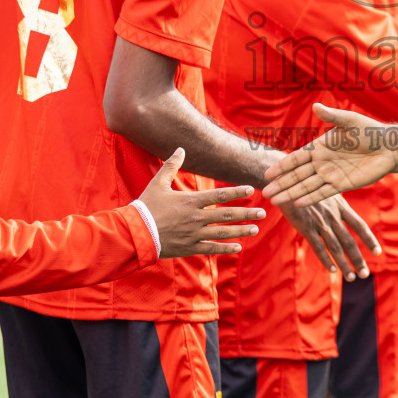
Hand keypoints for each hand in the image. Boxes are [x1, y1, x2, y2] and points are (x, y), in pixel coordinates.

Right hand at [141, 148, 263, 257]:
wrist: (134, 233)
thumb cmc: (146, 207)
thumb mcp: (157, 183)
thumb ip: (171, 166)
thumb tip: (180, 148)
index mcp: (190, 200)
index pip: (219, 195)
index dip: (237, 192)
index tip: (251, 190)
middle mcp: (196, 217)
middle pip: (227, 215)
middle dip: (247, 213)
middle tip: (263, 213)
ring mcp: (194, 234)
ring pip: (223, 232)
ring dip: (241, 230)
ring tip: (255, 228)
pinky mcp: (189, 247)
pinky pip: (211, 248)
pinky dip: (225, 248)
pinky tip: (238, 247)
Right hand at [263, 104, 397, 207]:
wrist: (389, 147)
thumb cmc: (369, 131)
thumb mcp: (349, 122)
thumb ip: (332, 117)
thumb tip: (316, 106)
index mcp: (320, 147)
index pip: (296, 159)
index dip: (282, 166)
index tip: (267, 174)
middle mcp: (322, 162)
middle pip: (297, 175)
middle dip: (281, 184)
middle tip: (264, 193)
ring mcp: (330, 175)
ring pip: (306, 186)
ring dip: (291, 194)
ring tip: (274, 201)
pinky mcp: (342, 185)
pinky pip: (323, 193)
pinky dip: (310, 198)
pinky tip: (297, 204)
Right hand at [283, 194, 381, 280]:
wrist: (286, 181)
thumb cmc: (306, 187)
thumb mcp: (326, 192)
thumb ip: (336, 206)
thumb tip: (343, 214)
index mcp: (341, 206)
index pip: (360, 225)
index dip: (369, 239)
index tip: (378, 252)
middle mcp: (333, 216)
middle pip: (349, 241)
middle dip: (358, 259)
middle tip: (365, 274)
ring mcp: (320, 222)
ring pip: (336, 247)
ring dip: (344, 264)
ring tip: (352, 278)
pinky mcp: (306, 227)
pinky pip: (318, 246)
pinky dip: (326, 259)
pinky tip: (332, 270)